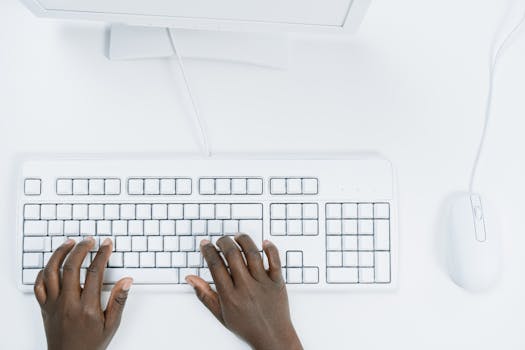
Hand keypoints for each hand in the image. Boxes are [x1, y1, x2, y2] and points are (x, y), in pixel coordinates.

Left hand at [33, 237, 132, 349]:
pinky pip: (39, 285)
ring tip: (70, 243)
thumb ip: (118, 301)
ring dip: (60, 254)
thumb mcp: (111, 324)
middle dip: (81, 249)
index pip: (94, 273)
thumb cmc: (90, 344)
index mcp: (87, 307)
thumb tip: (126, 282)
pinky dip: (44, 271)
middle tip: (89, 240)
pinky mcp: (45, 308)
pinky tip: (52, 264)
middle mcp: (68, 303)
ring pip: (51, 272)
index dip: (101, 255)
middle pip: (71, 267)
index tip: (106, 245)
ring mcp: (54, 305)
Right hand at [186, 235, 302, 349]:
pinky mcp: (277, 282)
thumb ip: (205, 295)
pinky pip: (275, 260)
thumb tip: (191, 279)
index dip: (208, 251)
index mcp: (230, 296)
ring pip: (253, 253)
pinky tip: (264, 242)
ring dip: (244, 240)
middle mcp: (246, 287)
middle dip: (223, 242)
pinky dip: (270, 248)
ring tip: (238, 237)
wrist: (272, 337)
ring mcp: (263, 283)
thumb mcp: (221, 314)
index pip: (215, 266)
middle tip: (221, 240)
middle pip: (233, 255)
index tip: (205, 244)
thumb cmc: (246, 326)